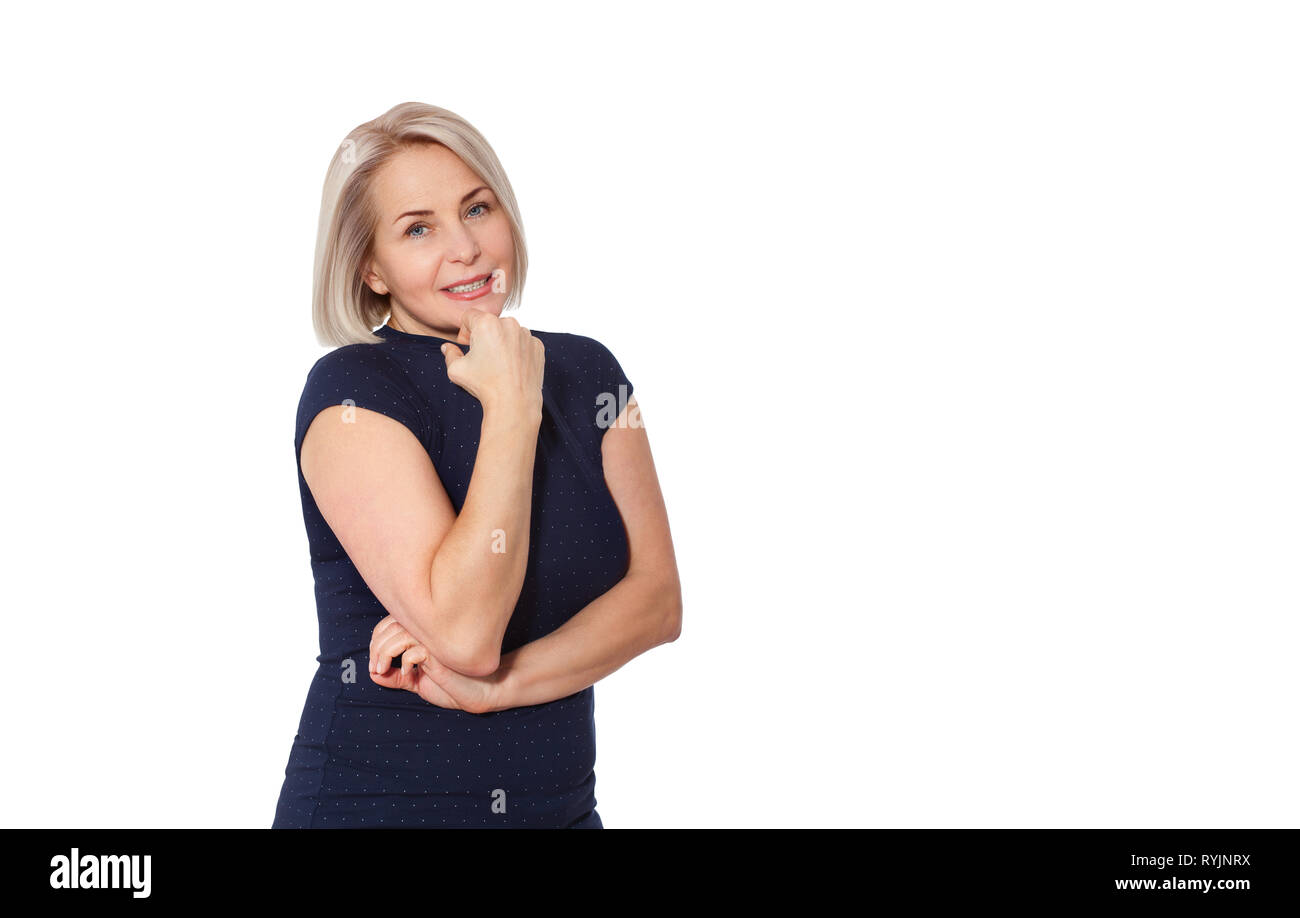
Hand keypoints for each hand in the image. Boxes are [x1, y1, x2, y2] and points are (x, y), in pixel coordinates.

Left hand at [368, 614, 506, 714]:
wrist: (480, 692)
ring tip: (383, 670)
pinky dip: (404, 662)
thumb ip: (397, 678)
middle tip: (376, 669)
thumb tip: (373, 674)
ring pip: (398, 635)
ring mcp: (435, 640)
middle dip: (376, 648)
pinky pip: (414, 650)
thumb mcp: (417, 683)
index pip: (389, 624)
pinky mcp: (442, 652)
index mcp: (422, 634)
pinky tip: (409, 674)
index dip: (375, 642)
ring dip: (384, 654)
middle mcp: (428, 631)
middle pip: (390, 626)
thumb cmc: (453, 686)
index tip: (374, 666)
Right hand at [440, 308, 544, 417]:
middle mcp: (509, 323)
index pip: (469, 316)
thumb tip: (447, 348)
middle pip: (490, 323)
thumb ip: (450, 354)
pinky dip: (518, 350)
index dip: (465, 330)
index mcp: (486, 323)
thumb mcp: (457, 370)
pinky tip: (512, 367)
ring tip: (498, 364)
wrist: (514, 403)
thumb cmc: (485, 386)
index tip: (467, 345)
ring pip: (509, 332)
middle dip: (484, 335)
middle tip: (482, 356)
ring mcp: (526, 334)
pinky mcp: (537, 346)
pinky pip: (524, 342)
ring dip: (502, 341)